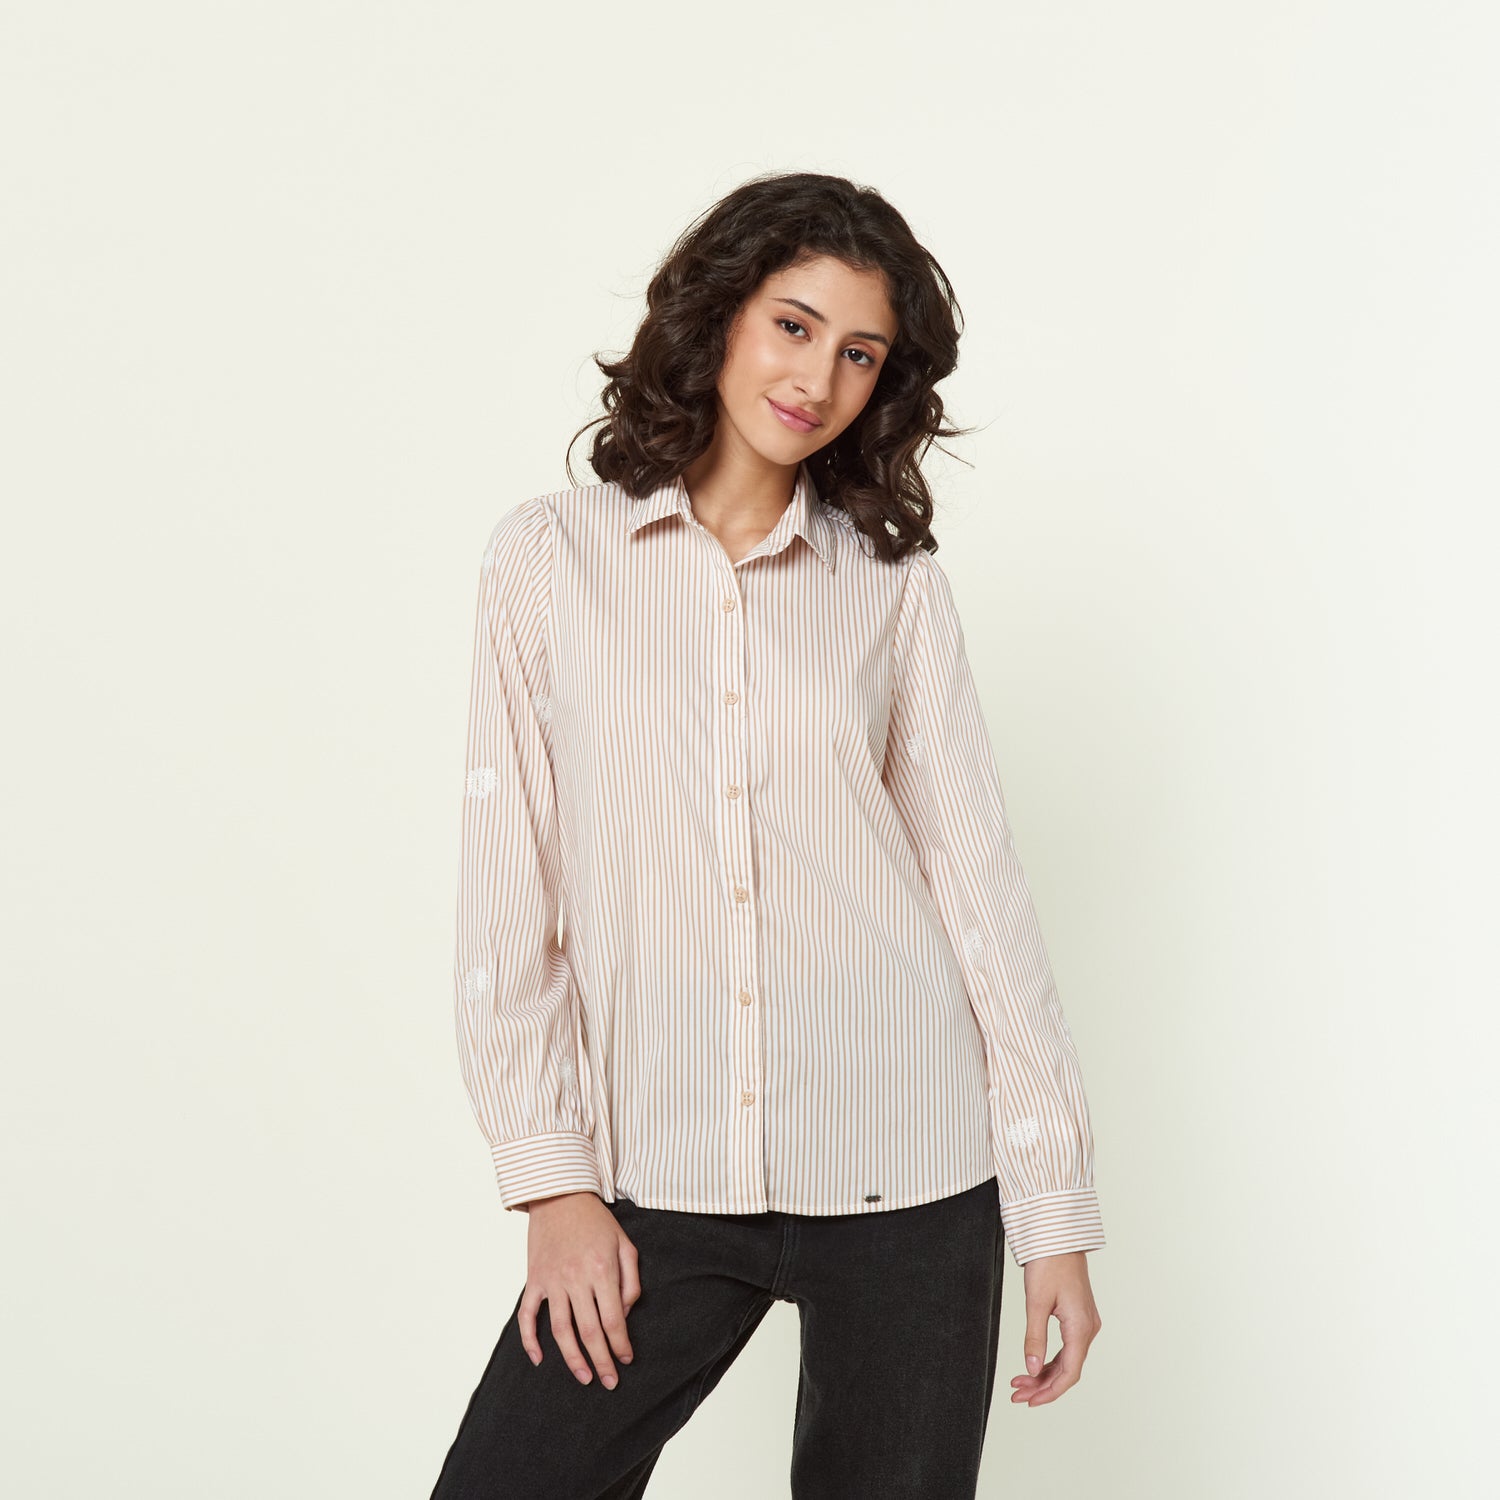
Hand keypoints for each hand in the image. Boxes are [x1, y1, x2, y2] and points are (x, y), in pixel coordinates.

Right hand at [518, 1191, 640, 1389]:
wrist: (560, 1195)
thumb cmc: (597, 1221)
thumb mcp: (625, 1244)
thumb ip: (630, 1281)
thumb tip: (624, 1314)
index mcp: (602, 1270)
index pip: (613, 1320)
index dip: (621, 1345)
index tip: (626, 1360)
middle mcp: (576, 1278)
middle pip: (589, 1331)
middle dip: (601, 1361)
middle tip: (609, 1382)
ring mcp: (552, 1280)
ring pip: (560, 1330)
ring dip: (572, 1359)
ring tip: (584, 1377)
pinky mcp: (534, 1279)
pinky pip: (527, 1315)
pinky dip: (529, 1340)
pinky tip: (539, 1359)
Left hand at [1008, 1250, 1100, 1405]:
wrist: (1058, 1236)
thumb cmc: (1049, 1263)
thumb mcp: (1036, 1302)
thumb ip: (1034, 1337)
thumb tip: (1031, 1369)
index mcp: (1081, 1328)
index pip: (1069, 1373)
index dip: (1049, 1392)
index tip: (1029, 1401)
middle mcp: (1088, 1328)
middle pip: (1068, 1370)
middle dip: (1042, 1385)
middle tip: (1017, 1394)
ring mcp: (1085, 1323)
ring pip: (1067, 1360)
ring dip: (1045, 1373)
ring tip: (1020, 1383)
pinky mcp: (1079, 1316)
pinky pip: (1068, 1347)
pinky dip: (1050, 1359)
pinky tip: (1034, 1365)